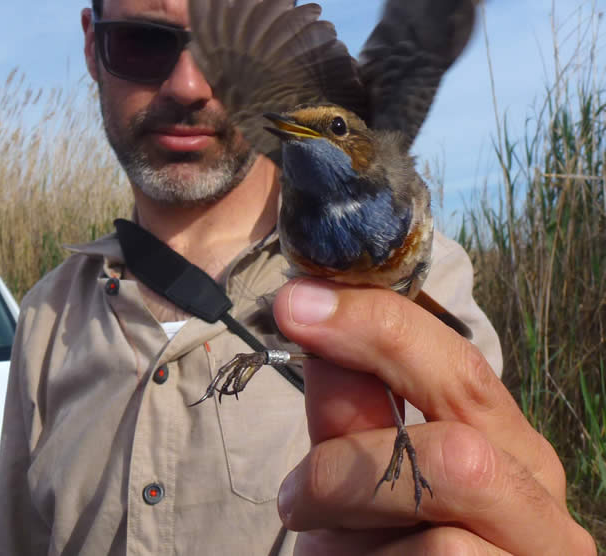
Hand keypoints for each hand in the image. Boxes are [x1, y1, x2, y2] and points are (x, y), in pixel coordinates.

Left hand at [272, 279, 595, 554]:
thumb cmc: (384, 541)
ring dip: (355, 528)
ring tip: (325, 544)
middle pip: (460, 452)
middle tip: (295, 494)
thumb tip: (312, 310)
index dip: (377, 329)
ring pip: (439, 526)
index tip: (298, 304)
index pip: (459, 366)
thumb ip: (348, 405)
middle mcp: (541, 498)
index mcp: (511, 445)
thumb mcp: (360, 466)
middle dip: (353, 463)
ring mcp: (537, 555)